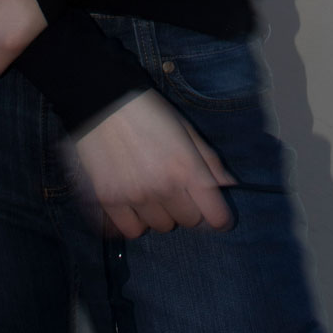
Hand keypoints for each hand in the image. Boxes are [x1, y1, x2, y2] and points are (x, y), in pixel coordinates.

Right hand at [72, 89, 235, 238]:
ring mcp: (135, 197)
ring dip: (162, 212)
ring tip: (151, 188)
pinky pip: (132, 230)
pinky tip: (133, 201)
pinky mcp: (109, 202)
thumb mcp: (186, 129)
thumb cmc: (149, 112)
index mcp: (187, 167)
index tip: (218, 214)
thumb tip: (230, 186)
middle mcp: (164, 187)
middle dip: (188, 206)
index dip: (221, 218)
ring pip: (161, 226)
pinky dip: (136, 220)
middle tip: (176, 186)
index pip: (216, 216)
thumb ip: (210, 161)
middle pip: (189, 221)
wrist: (102, 102)